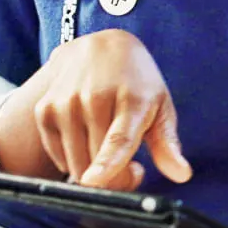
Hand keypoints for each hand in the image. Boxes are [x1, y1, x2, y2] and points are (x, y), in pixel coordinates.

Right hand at [0, 29, 190, 187]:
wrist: (101, 47)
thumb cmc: (137, 83)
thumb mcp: (160, 107)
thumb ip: (168, 144)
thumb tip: (182, 175)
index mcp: (132, 99)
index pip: (118, 137)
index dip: (108, 162)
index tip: (95, 180)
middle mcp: (95, 98)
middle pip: (97, 162)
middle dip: (117, 178)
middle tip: (132, 166)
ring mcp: (66, 103)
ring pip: (75, 164)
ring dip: (94, 172)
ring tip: (109, 152)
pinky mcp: (45, 110)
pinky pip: (58, 158)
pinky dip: (74, 160)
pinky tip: (88, 141)